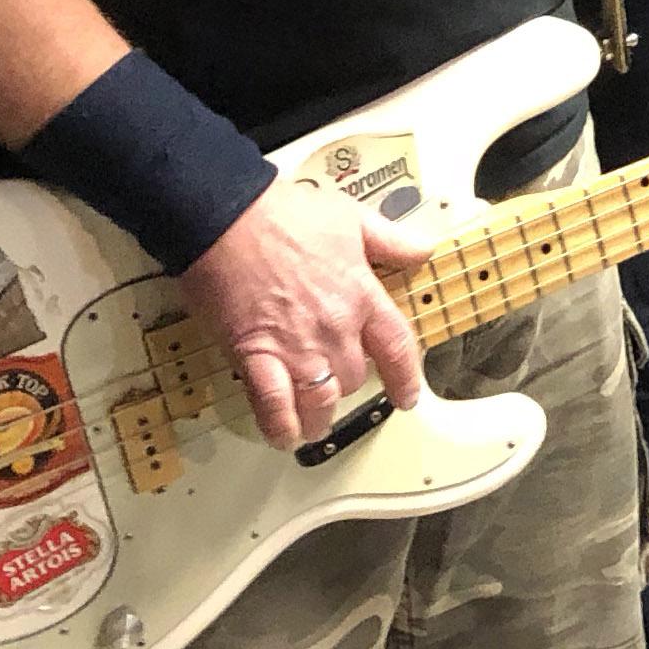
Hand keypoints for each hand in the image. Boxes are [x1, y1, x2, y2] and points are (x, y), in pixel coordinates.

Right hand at [183, 166, 430, 449]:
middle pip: (355, 377)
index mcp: (361, 295)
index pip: (398, 348)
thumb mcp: (351, 218)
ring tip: (314, 424)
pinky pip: (272, 403)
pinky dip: (279, 425)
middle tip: (338, 385)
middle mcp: (334, 327)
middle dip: (350, 385)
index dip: (406, 378)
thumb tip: (422, 250)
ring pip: (320, 400)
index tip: (408, 396)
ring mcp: (295, 344)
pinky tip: (282, 435)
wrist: (226, 217)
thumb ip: (390, 240)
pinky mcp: (253, 353)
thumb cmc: (283, 213)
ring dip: (319, 417)